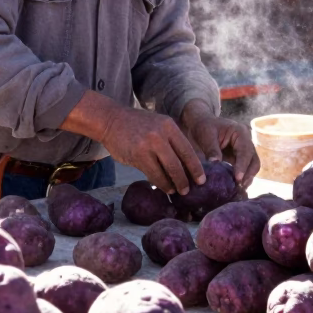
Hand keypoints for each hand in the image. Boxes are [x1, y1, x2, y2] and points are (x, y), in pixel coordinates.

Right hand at [62, 91, 205, 194]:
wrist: (110, 120)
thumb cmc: (136, 126)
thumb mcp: (157, 126)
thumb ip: (170, 141)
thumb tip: (186, 164)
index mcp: (169, 126)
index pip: (188, 150)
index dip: (196, 167)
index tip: (202, 180)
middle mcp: (161, 134)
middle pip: (179, 163)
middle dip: (186, 179)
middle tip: (189, 190)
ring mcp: (149, 144)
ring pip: (167, 170)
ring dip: (174, 184)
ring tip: (177, 192)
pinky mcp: (138, 155)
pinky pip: (153, 174)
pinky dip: (161, 183)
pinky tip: (164, 187)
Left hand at [180, 100, 259, 186]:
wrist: (200, 126)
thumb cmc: (203, 127)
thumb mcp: (206, 135)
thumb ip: (212, 149)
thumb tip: (216, 163)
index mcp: (240, 133)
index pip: (245, 151)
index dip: (242, 165)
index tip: (238, 178)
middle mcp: (246, 142)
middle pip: (253, 160)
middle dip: (248, 174)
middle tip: (240, 187)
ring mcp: (244, 151)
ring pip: (251, 167)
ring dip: (247, 178)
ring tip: (239, 190)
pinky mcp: (238, 160)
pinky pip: (244, 170)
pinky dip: (241, 179)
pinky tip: (235, 188)